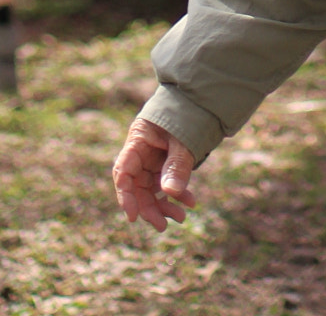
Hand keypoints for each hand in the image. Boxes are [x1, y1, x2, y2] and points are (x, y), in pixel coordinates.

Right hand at [112, 117, 196, 231]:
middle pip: (137, 186)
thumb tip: (170, 193)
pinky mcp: (166, 163)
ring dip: (164, 204)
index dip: (125, 196)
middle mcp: (142, 152)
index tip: (133, 217)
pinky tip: (190, 202)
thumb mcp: (182, 139)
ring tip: (181, 217)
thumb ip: (176, 165)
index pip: (124, 172)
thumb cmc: (188, 113)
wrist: (202, 100)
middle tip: (163, 225)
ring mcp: (154, 158)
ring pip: (152, 189)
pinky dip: (177, 194)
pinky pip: (167, 184)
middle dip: (149, 207)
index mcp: (138, 141)